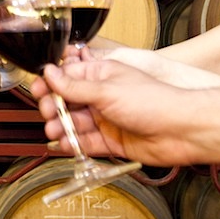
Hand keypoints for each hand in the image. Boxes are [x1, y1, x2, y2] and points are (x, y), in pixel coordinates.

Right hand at [31, 60, 197, 167]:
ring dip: (62, 128)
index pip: (68, 76)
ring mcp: (107, 119)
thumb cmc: (153, 102)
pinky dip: (74, 145)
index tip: (38, 91)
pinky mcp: (112, 141)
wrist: (181, 131)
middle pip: (68, 102)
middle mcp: (103, 96)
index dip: (51, 84)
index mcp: (102, 75)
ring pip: (75, 124)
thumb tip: (50, 73)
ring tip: (55, 132)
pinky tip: (66, 145)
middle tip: (48, 114)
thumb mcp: (107, 90)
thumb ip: (75, 86)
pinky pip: (87, 143)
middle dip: (54, 108)